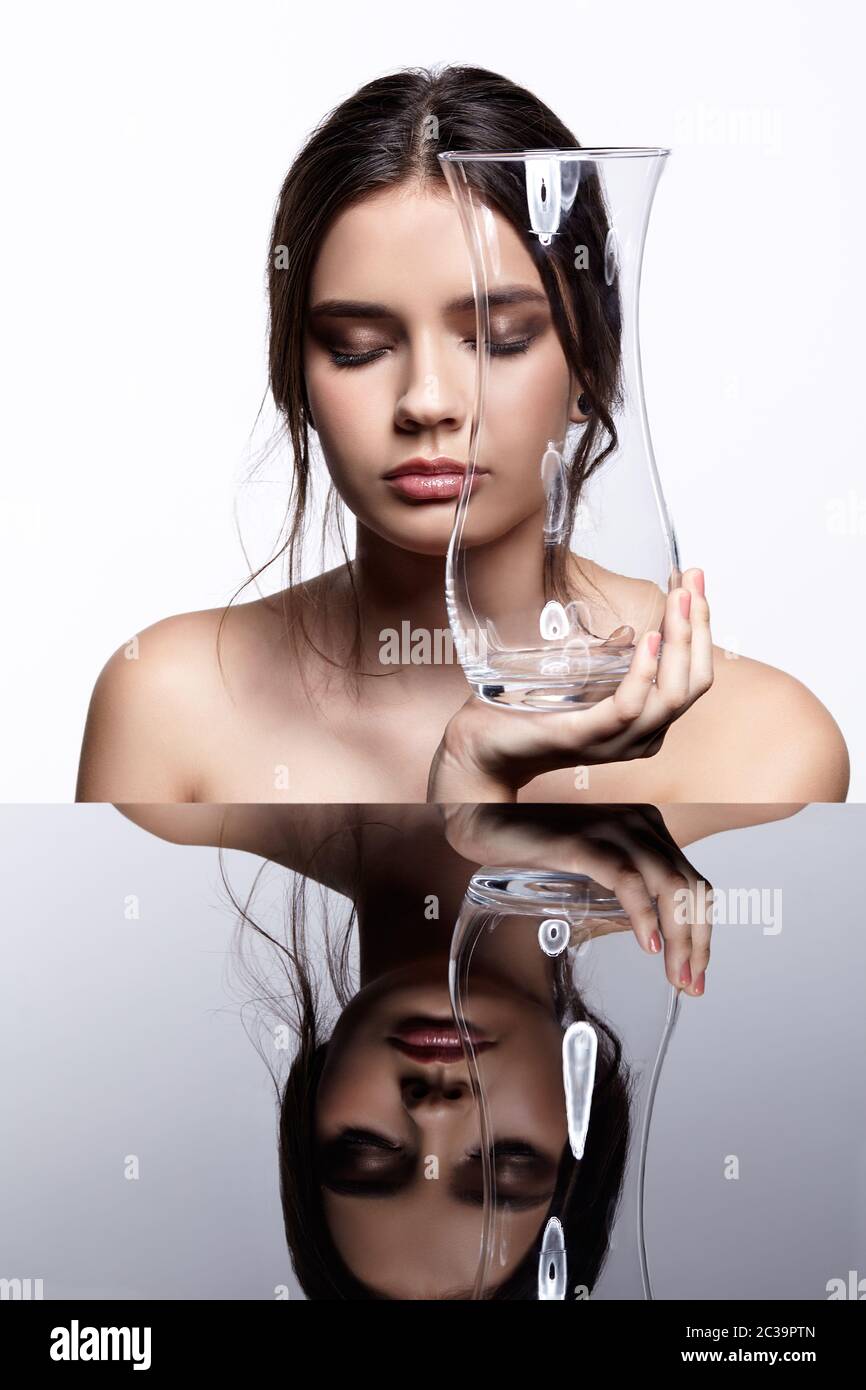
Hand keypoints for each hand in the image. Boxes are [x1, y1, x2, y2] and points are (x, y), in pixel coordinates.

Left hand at [428, 568, 711, 800]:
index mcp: (645, 721)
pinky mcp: (585, 737)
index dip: (699, 626)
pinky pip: (628, 708)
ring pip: (672, 694)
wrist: (483, 746)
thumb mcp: (579, 678)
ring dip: (680, 640)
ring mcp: (616, 741)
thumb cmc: (528, 711)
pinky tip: (648, 640)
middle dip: (698, 625)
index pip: (692, 674)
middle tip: (692, 579)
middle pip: (694, 682)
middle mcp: (641, 736)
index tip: (693, 580)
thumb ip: (607, 660)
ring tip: (679, 599)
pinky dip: (644, 672)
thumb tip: (627, 623)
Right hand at [441, 802, 711, 994]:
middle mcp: (641, 823)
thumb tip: (651, 937)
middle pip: (691, 888)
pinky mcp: (585, 842)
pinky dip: (644, 915)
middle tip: (689, 985)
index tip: (696, 973)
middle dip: (698, 943)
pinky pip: (627, 880)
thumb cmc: (537, 844)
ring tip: (674, 975)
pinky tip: (649, 944)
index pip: (694, 884)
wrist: (486, 815)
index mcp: (648, 827)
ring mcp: (614, 829)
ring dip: (680, 938)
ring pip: (669, 887)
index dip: (703, 933)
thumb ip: (622, 887)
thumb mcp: (592, 865)